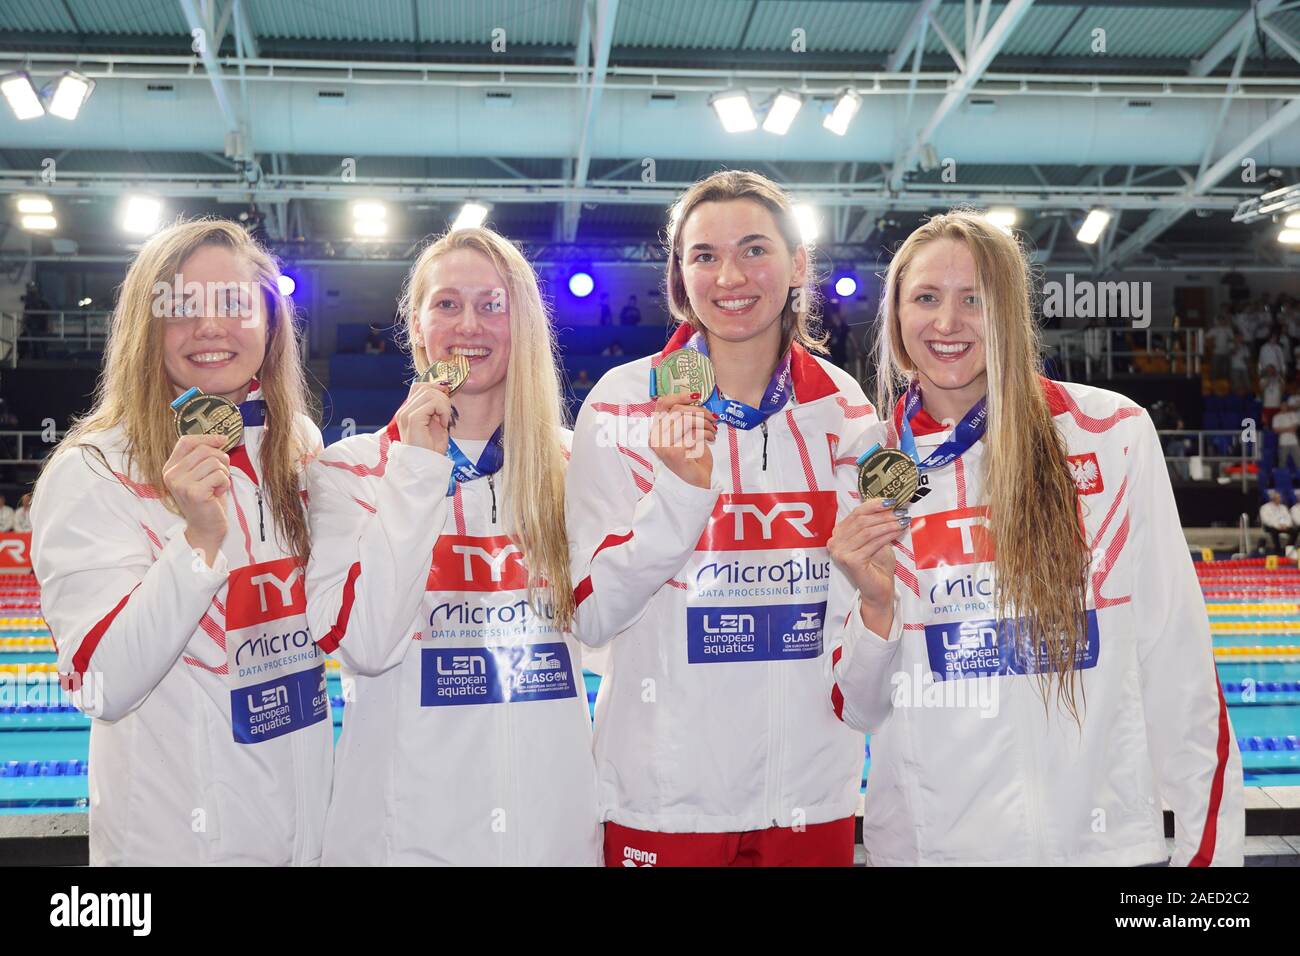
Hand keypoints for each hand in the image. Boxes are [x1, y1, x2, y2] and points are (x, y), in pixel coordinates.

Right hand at [162, 434, 230, 567]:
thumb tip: (220, 438)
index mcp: (170, 468)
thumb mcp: (202, 474)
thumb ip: (205, 457)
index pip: (186, 441)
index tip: (222, 440)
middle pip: (204, 450)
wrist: (206, 528)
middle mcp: (171, 474)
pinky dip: (225, 484)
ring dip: (223, 474)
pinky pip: (220, 475)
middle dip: (220, 460)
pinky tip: (216, 495)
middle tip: (220, 476)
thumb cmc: (207, 500)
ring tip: (216, 487)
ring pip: (214, 462)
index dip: (207, 438)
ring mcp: (181, 483)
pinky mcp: (194, 492)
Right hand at [395, 380, 453, 453]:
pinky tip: (443, 424)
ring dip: (444, 405)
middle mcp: (404, 411)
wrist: (426, 465)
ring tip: (444, 421)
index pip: (420, 386)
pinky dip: (443, 411)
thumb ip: (436, 407)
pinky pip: (433, 403)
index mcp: (407, 411)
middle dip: (442, 397)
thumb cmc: (431, 449)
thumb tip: (444, 389)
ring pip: (429, 392)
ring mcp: (406, 414)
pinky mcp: (412, 419)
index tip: (447, 399)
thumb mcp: (436, 422)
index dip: (435, 388)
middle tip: (446, 415)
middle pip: (425, 387)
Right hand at [648, 392, 716, 488]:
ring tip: (713, 430)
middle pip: (678, 410)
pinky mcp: (675, 453)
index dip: (679, 396)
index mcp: (655, 431)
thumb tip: (696, 401)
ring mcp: (663, 446)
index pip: (662, 404)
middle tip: (713, 417)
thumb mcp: (685, 435)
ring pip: (687, 420)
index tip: (696, 396)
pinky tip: (711, 438)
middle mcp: (655, 438)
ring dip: (705, 422)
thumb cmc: (691, 460)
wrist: (695, 484)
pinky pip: (693, 433)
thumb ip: (684, 419)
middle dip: (700, 411)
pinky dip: (706, 433)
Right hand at [828, 498, 908, 635]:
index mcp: (838, 534)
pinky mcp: (850, 560)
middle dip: (884, 514)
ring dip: (888, 524)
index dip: (874, 505)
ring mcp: (840, 552)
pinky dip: (888, 535)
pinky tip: (899, 531)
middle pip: (861, 521)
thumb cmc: (877, 564)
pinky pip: (872, 543)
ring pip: (867, 531)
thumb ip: (877, 523)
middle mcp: (835, 542)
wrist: (878, 589)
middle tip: (901, 512)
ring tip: (903, 520)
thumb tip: (891, 504)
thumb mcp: (876, 539)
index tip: (891, 501)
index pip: (856, 513)